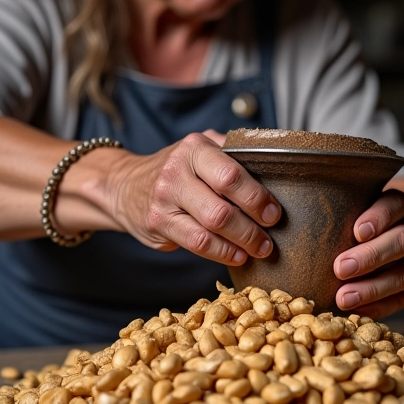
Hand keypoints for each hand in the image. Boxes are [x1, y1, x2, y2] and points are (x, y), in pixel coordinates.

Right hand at [109, 130, 280, 264]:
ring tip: (260, 249)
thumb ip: (232, 153)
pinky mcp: (158, 224)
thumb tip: (278, 166)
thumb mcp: (201, 149)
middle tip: (270, 236)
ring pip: (210, 228)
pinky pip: (197, 243)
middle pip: (222, 207)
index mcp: (195, 148)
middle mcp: (176, 171)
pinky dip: (223, 253)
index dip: (257, 198)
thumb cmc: (178, 169)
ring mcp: (164, 199)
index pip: (231, 175)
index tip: (274, 212)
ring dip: (241, 243)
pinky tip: (237, 255)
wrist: (126, 184)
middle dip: (253, 226)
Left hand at [333, 178, 403, 319]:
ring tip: (343, 298)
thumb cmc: (361, 214)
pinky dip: (381, 305)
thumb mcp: (353, 202)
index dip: (379, 217)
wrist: (396, 227)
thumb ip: (335, 208)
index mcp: (399, 204)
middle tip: (341, 268)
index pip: (395, 204)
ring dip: (374, 288)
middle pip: (403, 240)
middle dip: (372, 256)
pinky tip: (357, 311)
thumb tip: (286, 219)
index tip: (357, 231)